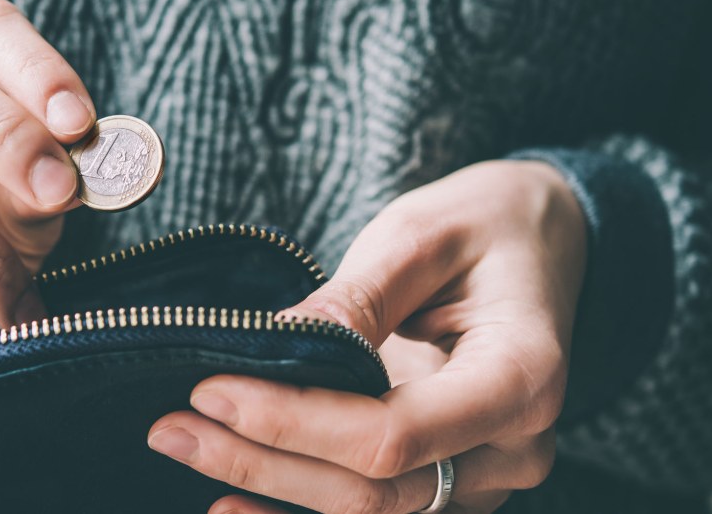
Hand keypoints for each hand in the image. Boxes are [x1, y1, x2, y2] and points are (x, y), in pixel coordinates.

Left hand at [147, 160, 587, 512]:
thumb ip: (354, 300)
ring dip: (271, 486)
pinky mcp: (453, 480)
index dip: (294, 422)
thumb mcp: (420, 236)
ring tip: (185, 447)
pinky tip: (231, 504)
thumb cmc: (485, 225)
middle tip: (170, 427)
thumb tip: (270, 345)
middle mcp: (514, 447)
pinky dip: (299, 509)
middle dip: (264, 460)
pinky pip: (377, 509)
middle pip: (376, 488)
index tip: (212, 389)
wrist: (540, 241)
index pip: (396, 434)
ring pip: (370, 510)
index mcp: (522, 378)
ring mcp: (486, 476)